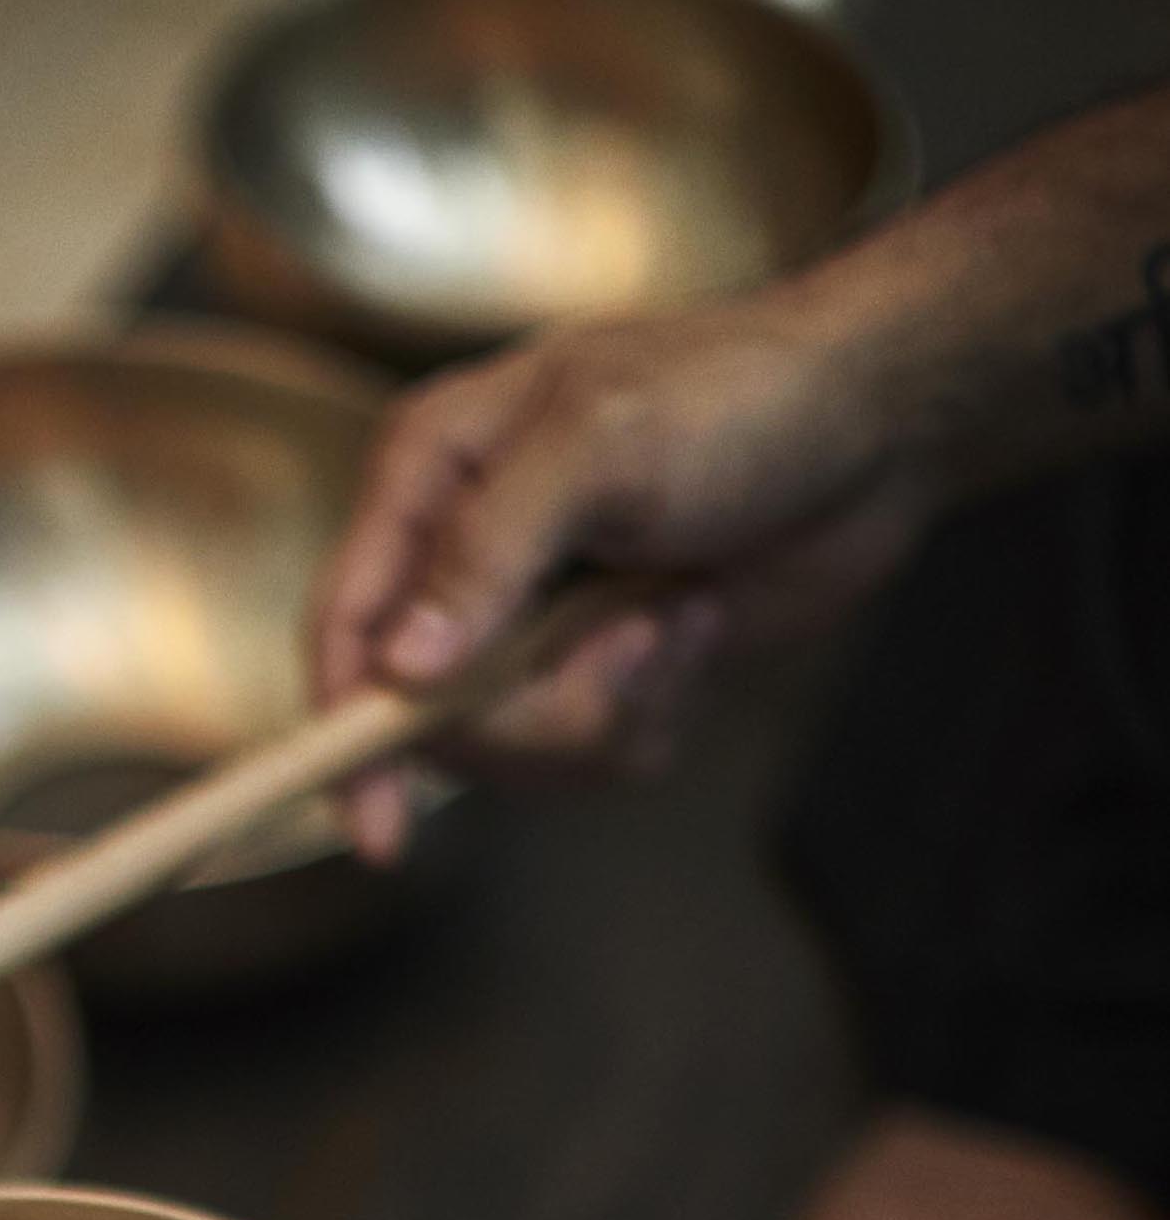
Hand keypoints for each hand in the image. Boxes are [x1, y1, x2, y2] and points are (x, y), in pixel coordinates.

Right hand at [317, 286, 940, 855]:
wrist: (875, 425)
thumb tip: (402, 667)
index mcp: (433, 472)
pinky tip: (696, 627)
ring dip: (610, 706)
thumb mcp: (599, 448)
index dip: (344, 728)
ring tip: (676, 619)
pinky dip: (652, 711)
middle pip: (431, 717)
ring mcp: (529, 618)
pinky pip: (585, 752)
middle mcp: (464, 553)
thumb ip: (487, 553)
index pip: (345, 621)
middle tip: (630, 645)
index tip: (377, 824)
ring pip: (515, 747)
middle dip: (539, 711)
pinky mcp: (595, 665)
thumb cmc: (740, 395)